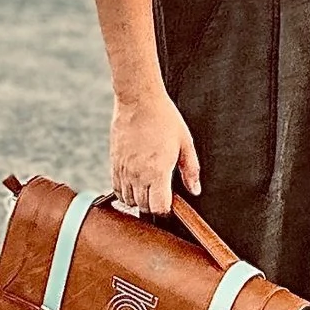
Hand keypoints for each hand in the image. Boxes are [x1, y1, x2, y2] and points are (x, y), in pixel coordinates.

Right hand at [110, 92, 200, 215]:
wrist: (138, 100)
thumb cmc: (164, 118)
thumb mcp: (185, 143)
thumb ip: (191, 170)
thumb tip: (195, 190)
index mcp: (157, 171)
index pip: (158, 207)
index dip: (167, 209)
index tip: (172, 202)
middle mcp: (138, 174)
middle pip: (143, 207)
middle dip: (154, 205)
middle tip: (163, 194)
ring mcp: (123, 169)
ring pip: (128, 200)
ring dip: (139, 199)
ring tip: (150, 187)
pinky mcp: (114, 163)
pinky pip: (116, 188)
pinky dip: (125, 192)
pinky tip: (136, 183)